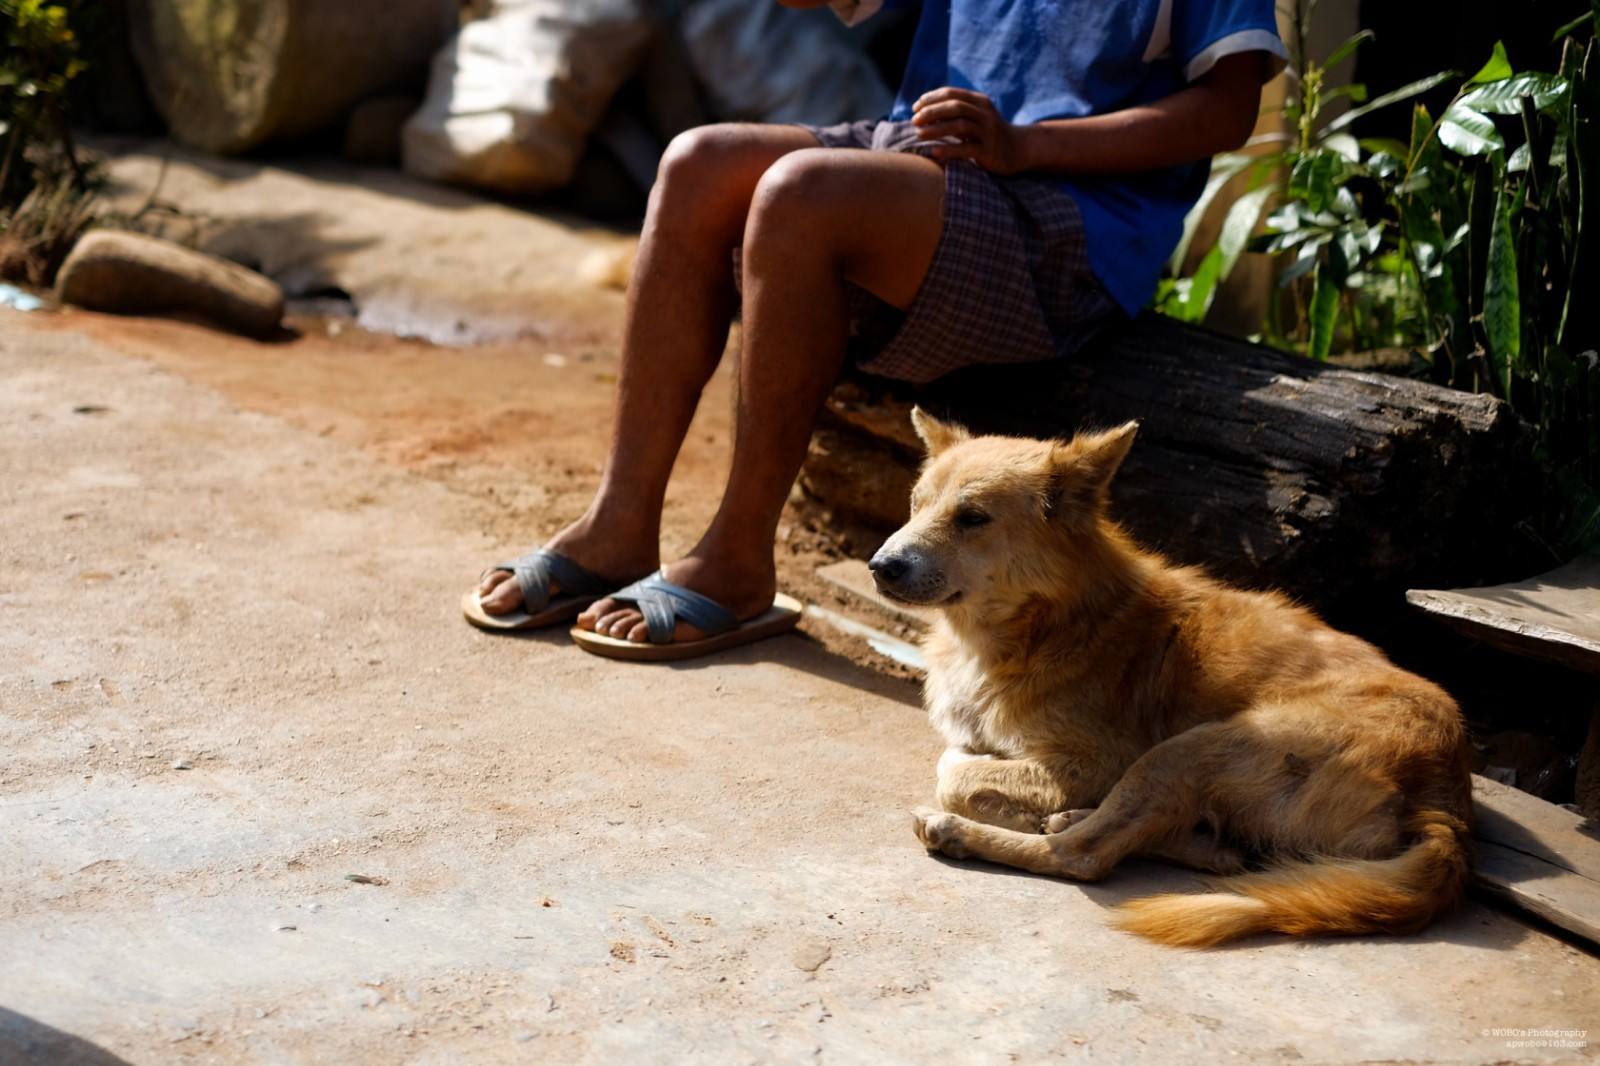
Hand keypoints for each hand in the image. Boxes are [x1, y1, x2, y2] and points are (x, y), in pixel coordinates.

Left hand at [910, 87, 1026, 173]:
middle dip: (931, 112)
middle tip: (914, 121)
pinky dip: (948, 150)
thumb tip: (925, 111)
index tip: (915, 107)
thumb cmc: (989, 133)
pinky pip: (966, 149)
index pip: (952, 93)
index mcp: (979, 102)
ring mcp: (987, 132)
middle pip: (954, 107)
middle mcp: (984, 114)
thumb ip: (957, 112)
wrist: (1019, 149)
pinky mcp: (988, 151)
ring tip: (919, 134)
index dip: (931, 98)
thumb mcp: (977, 116)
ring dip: (936, 129)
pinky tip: (934, 152)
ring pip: (959, 126)